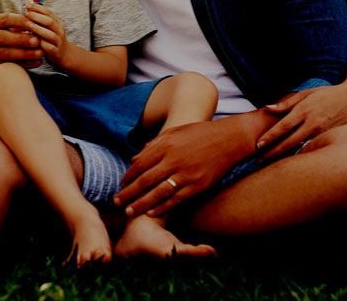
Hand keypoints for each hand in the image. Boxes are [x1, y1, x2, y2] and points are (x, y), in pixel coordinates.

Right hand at [0, 12, 43, 69]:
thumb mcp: (9, 29)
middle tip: (37, 41)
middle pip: (4, 37)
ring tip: (40, 53)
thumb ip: (20, 25)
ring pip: (6, 53)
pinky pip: (9, 65)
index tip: (35, 24)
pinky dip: (25, 64)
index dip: (21, 21)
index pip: (5, 19)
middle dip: (22, 39)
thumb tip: (38, 23)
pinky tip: (37, 62)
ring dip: (26, 53)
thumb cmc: (6, 39)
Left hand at [22, 3, 70, 65]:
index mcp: (58, 23)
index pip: (49, 12)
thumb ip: (41, 19)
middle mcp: (59, 31)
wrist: (63, 54)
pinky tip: (33, 41)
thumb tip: (27, 8)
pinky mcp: (55, 52)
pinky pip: (49, 47)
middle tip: (27, 13)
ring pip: (50, 35)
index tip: (28, 5)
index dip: (38, 8)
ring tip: (28, 24)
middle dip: (37, 16)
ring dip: (38, 29)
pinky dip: (41, 44)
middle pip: (49, 22)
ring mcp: (58, 42)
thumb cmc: (51, 39)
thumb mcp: (49, 28)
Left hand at [113, 119, 248, 217]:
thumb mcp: (175, 133)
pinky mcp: (198, 186)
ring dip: (141, 204)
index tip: (121, 185)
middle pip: (145, 181)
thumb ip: (154, 145)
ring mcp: (186, 174)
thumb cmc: (200, 134)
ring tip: (129, 212)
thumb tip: (135, 159)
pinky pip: (176, 200)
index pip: (140, 164)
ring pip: (158, 193)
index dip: (129, 176)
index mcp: (166, 145)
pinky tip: (151, 213)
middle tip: (116, 203)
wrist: (230, 139)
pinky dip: (163, 207)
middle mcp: (174, 160)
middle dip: (129, 194)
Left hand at [256, 84, 346, 159]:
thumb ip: (287, 103)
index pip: (284, 125)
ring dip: (285, 156)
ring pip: (300, 148)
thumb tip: (268, 108)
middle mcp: (313, 123)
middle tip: (259, 159)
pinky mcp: (329, 138)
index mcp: (305, 110)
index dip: (270, 136)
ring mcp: (322, 132)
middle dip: (273, 152)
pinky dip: (300, 155)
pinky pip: (312, 149)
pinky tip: (290, 161)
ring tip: (269, 163)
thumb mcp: (306, 93)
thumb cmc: (327, 94)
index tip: (258, 144)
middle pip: (290, 141)